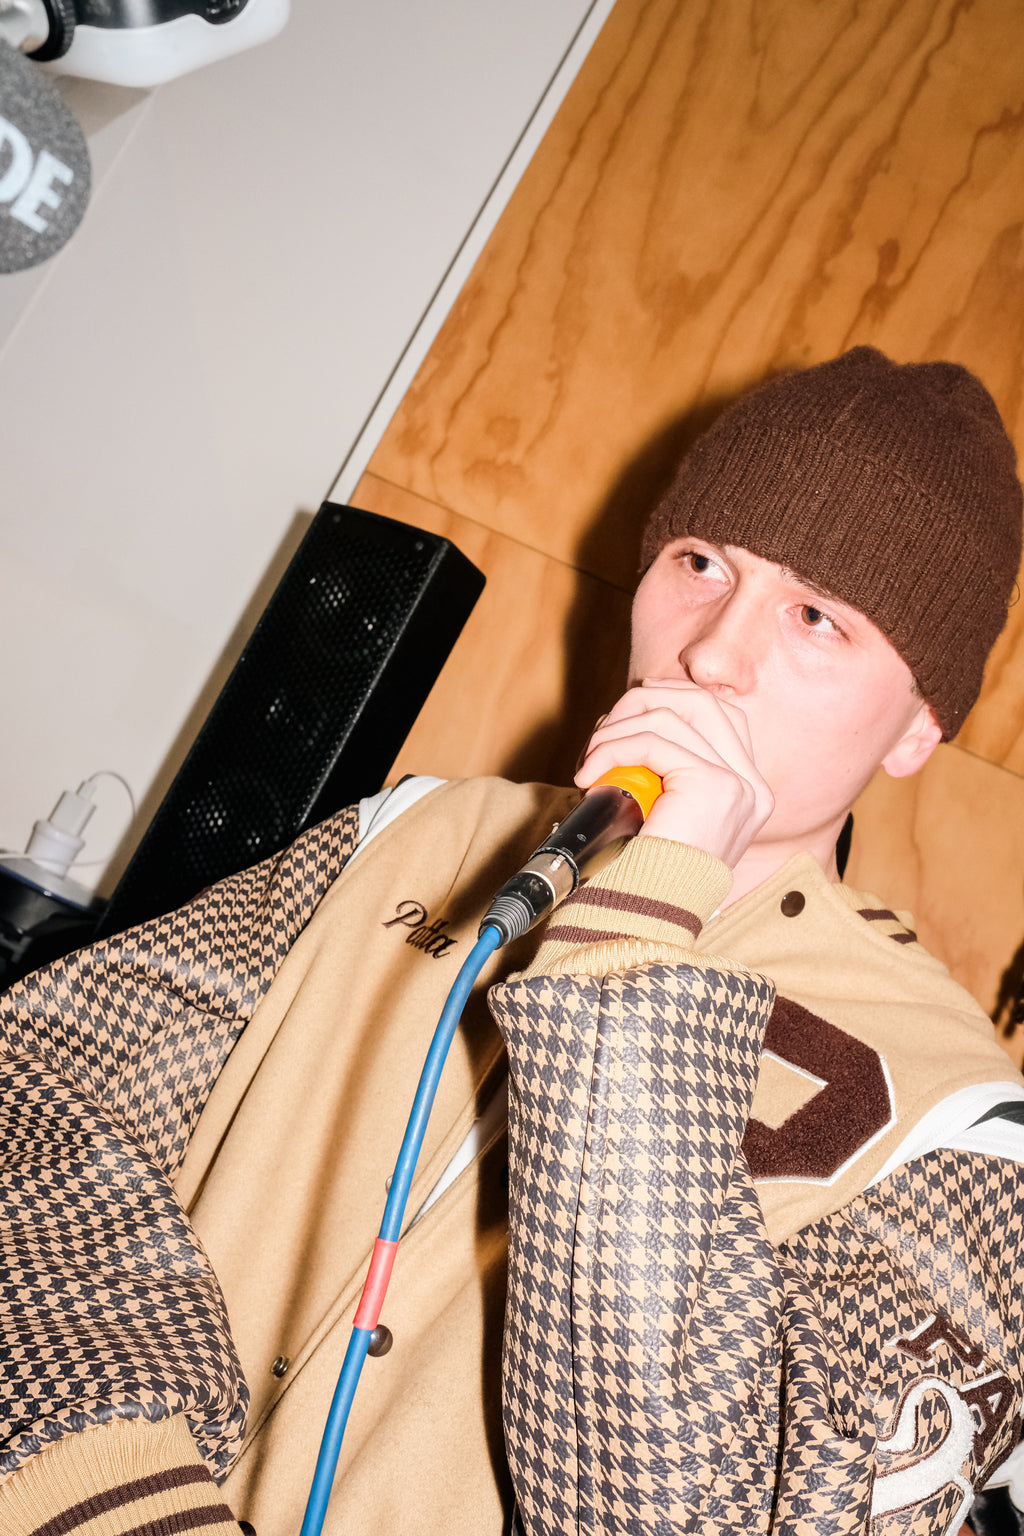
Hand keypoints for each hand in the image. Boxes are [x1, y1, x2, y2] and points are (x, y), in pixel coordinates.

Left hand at [574, 679, 773, 867]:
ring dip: (618, 727)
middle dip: (641, 703)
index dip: (665, 703)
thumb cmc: (642, 874)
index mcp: (747, 790)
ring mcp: (739, 784)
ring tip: (589, 761)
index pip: (715, 714)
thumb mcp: (660, 812)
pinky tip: (591, 773)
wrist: (642, 921)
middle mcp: (752, 785)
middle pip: (701, 700)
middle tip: (599, 736)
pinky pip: (654, 741)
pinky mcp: (714, 786)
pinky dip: (613, 747)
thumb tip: (627, 718)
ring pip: (673, 713)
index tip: (617, 727)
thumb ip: (662, 772)